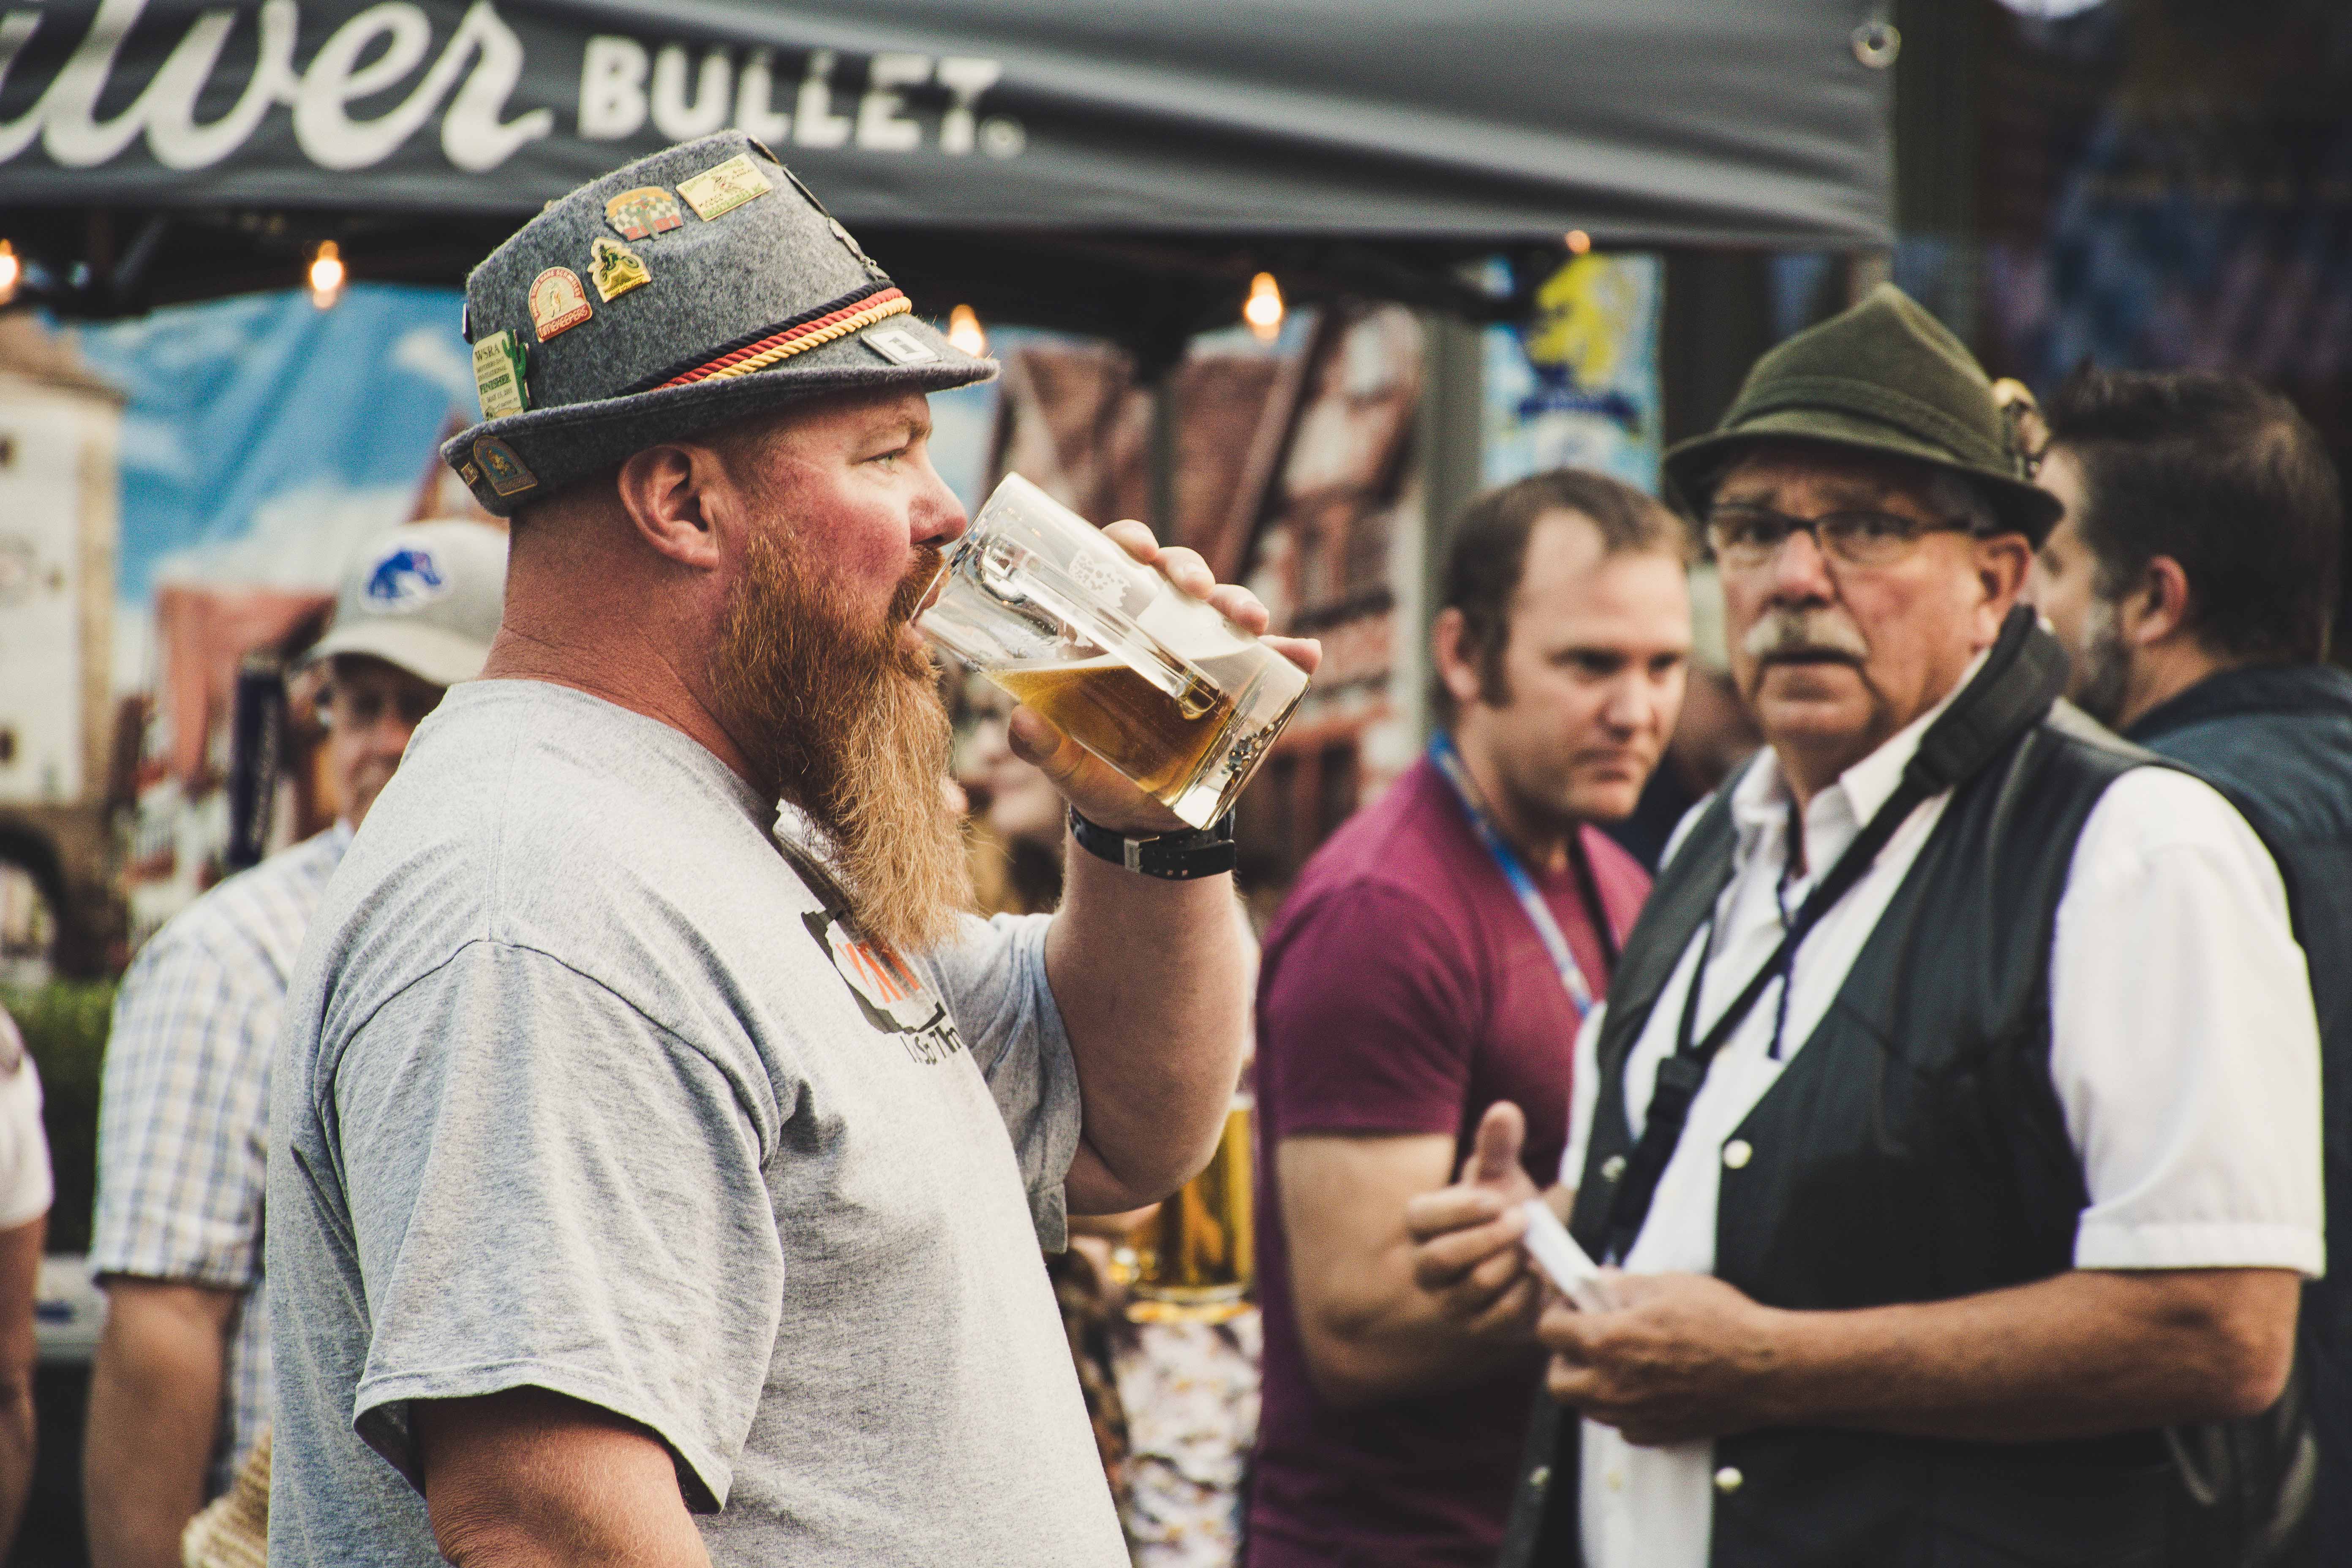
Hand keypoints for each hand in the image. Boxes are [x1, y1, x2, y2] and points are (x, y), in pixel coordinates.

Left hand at [1008, 520, 1321, 835]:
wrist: (1143, 823)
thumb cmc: (1098, 778)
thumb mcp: (1066, 768)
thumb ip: (1042, 749)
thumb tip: (1022, 723)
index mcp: (1109, 633)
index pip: (1118, 567)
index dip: (1128, 544)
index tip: (1137, 551)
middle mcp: (1160, 632)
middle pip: (1177, 578)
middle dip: (1189, 570)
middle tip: (1194, 590)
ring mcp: (1206, 657)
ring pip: (1225, 611)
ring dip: (1241, 605)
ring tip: (1253, 621)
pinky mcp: (1244, 688)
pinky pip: (1274, 662)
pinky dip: (1294, 653)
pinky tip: (1306, 653)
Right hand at [1401, 1103, 1545, 1343]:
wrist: (1529, 1254)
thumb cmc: (1504, 1208)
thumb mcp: (1501, 1175)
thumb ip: (1499, 1145)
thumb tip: (1505, 1110)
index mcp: (1423, 1224)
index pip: (1422, 1218)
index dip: (1458, 1210)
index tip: (1496, 1199)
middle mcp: (1427, 1267)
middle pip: (1441, 1259)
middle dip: (1487, 1239)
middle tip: (1521, 1219)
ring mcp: (1451, 1302)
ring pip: (1472, 1288)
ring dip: (1509, 1264)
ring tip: (1530, 1248)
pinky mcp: (1480, 1328)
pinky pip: (1499, 1317)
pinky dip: (1524, 1295)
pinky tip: (1536, 1276)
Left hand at [1540, 1271, 1785, 1445]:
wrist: (1767, 1370)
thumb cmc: (1723, 1322)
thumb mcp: (1667, 1285)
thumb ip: (1622, 1286)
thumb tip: (1597, 1281)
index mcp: (1607, 1342)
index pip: (1548, 1332)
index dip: (1557, 1313)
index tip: (1571, 1306)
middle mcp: (1611, 1385)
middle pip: (1556, 1382)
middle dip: (1563, 1358)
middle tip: (1585, 1339)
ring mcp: (1632, 1415)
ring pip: (1585, 1407)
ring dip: (1590, 1384)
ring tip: (1616, 1361)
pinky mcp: (1655, 1434)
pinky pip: (1619, 1425)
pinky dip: (1621, 1408)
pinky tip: (1643, 1386)